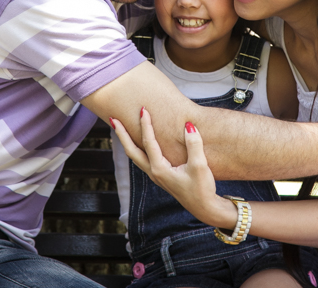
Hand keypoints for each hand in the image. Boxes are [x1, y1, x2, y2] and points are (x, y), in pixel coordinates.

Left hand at [112, 109, 235, 228]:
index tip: (143, 109)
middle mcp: (154, 173)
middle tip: (112, 119)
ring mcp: (156, 176)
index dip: (146, 124)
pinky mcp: (162, 176)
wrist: (205, 208)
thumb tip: (188, 125)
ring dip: (127, 141)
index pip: (149, 142)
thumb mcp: (200, 165)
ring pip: (136, 156)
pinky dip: (138, 148)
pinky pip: (144, 159)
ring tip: (121, 129)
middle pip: (131, 151)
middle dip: (122, 135)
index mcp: (159, 169)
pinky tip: (141, 143)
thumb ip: (194, 144)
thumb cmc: (202, 189)